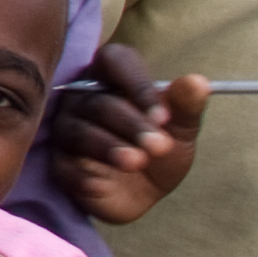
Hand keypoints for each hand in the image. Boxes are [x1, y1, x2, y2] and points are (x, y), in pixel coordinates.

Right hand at [47, 44, 209, 224]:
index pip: (114, 61)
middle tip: (160, 146)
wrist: (146, 196)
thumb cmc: (160, 152)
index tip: (163, 115)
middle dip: (132, 125)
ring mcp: (66, 130)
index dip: (136, 84)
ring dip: (108, 147)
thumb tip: (198, 82)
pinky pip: (65, 165)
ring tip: (137, 162)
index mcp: (112, 79)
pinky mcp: (59, 163)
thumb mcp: (181, 130)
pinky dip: (85, 175)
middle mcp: (82, 98)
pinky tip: (103, 184)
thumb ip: (186, 106)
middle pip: (97, 102)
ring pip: (78, 132)